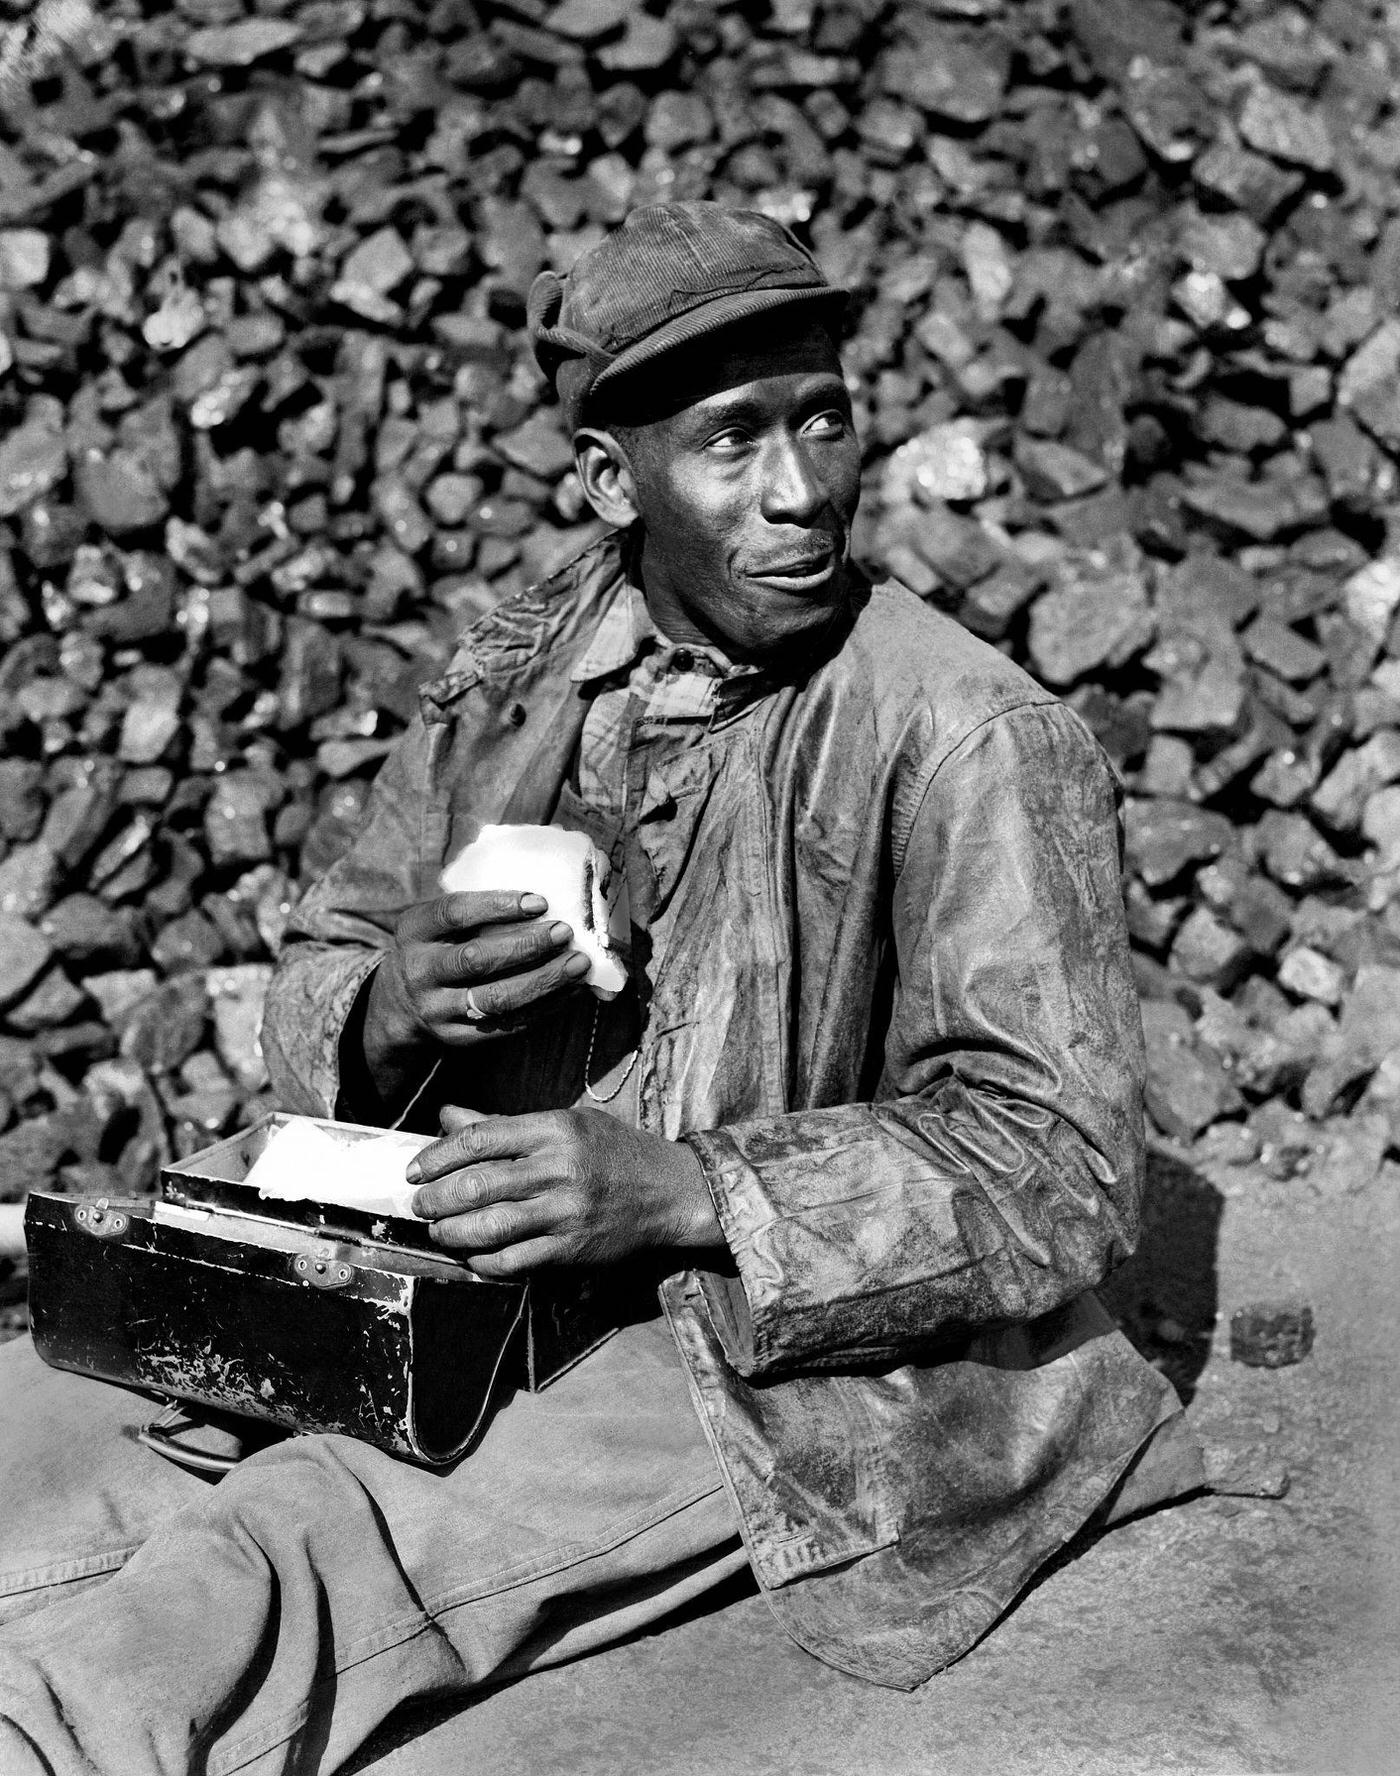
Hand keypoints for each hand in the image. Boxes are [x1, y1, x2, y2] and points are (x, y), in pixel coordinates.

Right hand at [365, 889, 590, 1066]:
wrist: (404, 1003)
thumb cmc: (441, 946)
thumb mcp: (442, 921)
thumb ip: (481, 908)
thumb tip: (548, 893)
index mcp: (414, 930)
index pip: (454, 912)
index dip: (498, 906)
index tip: (540, 901)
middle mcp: (420, 971)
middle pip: (476, 959)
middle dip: (527, 945)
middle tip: (565, 932)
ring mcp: (436, 1008)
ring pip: (496, 998)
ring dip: (544, 981)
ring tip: (578, 965)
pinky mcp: (457, 1037)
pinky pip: (507, 1024)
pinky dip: (544, 1007)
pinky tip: (570, 990)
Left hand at [407, 1105, 722, 1276]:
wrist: (670, 1191)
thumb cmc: (612, 1151)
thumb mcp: (565, 1123)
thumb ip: (504, 1124)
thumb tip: (446, 1116)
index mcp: (555, 1129)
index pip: (479, 1139)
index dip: (437, 1155)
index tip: (414, 1170)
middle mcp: (560, 1168)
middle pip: (477, 1185)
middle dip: (436, 1198)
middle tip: (419, 1204)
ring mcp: (566, 1211)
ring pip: (490, 1226)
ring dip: (452, 1232)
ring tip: (437, 1230)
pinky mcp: (572, 1249)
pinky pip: (514, 1261)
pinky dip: (483, 1262)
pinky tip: (472, 1256)